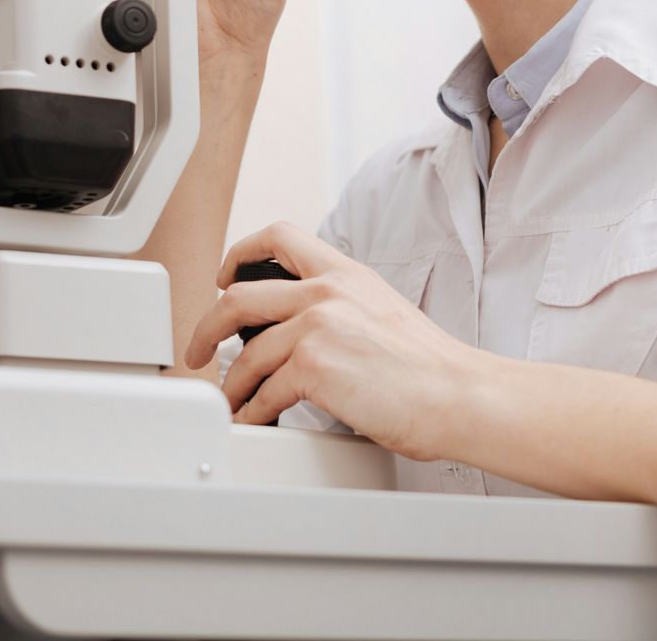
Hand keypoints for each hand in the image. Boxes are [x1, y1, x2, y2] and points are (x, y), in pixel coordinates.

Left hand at [184, 222, 491, 460]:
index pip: (278, 237)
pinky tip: (255, 419)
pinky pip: (264, 393)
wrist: (458, 394)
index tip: (223, 276)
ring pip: (246, 355)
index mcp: (344, 273)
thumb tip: (299, 327)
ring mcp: (317, 327)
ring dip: (231, 385)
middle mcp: (326, 292)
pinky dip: (252, 412)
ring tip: (232, 401)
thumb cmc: (429, 366)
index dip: (238, 254)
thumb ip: (340, 306)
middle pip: (238, 297)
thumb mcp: (381, 309)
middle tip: (198, 349)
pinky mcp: (314, 367)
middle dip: (206, 327)